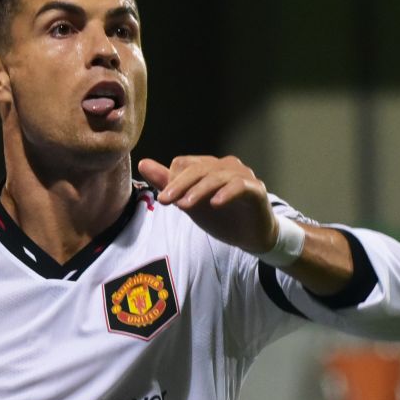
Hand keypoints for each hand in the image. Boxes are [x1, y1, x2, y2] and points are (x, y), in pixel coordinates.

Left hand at [139, 156, 277, 254]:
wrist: (251, 236)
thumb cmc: (221, 217)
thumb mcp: (190, 202)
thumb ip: (168, 183)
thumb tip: (143, 163)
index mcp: (209, 166)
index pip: (184, 164)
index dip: (172, 180)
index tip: (163, 200)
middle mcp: (226, 166)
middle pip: (198, 168)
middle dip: (180, 185)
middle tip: (165, 201)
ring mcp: (243, 175)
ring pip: (217, 176)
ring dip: (199, 190)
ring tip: (185, 206)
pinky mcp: (256, 189)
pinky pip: (241, 186)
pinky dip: (227, 193)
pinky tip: (215, 203)